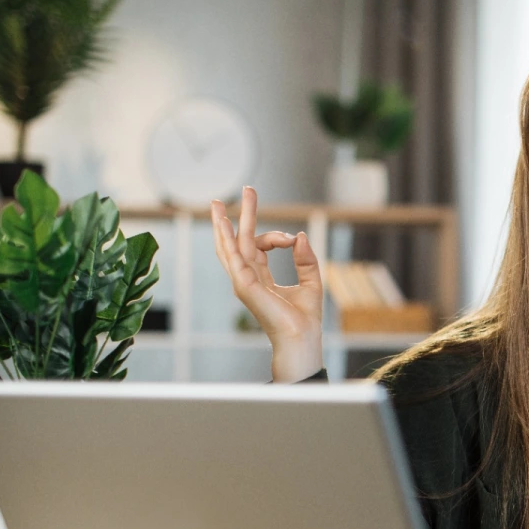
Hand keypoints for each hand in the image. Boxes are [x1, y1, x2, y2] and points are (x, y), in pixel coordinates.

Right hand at [211, 186, 323, 381]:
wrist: (301, 339)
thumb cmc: (305, 319)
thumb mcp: (312, 282)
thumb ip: (306, 259)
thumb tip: (300, 236)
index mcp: (260, 278)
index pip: (259, 247)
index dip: (276, 237)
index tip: (292, 239)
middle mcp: (248, 279)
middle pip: (240, 241)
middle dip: (242, 215)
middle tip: (246, 190)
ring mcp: (243, 282)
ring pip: (229, 247)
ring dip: (223, 224)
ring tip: (217, 203)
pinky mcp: (244, 286)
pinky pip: (233, 258)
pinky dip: (227, 240)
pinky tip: (224, 223)